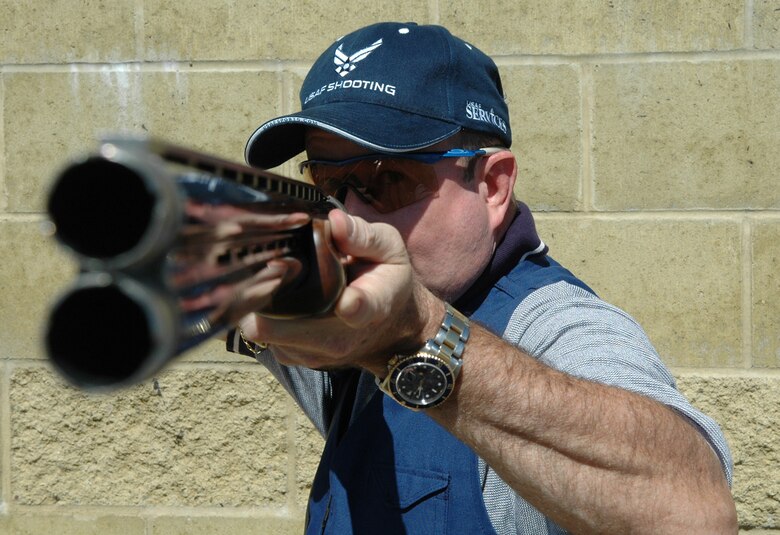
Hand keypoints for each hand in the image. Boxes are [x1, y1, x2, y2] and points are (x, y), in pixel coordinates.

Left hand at [238, 210, 440, 374]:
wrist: (388, 325)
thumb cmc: (384, 279)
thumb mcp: (389, 249)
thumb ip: (365, 236)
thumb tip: (336, 221)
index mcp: (372, 304)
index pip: (360, 308)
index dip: (346, 303)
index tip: (339, 297)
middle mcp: (342, 337)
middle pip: (286, 329)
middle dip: (263, 297)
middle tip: (254, 267)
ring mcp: (316, 352)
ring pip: (266, 333)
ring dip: (259, 307)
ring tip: (264, 280)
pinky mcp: (296, 357)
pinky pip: (265, 339)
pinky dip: (262, 318)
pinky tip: (270, 296)